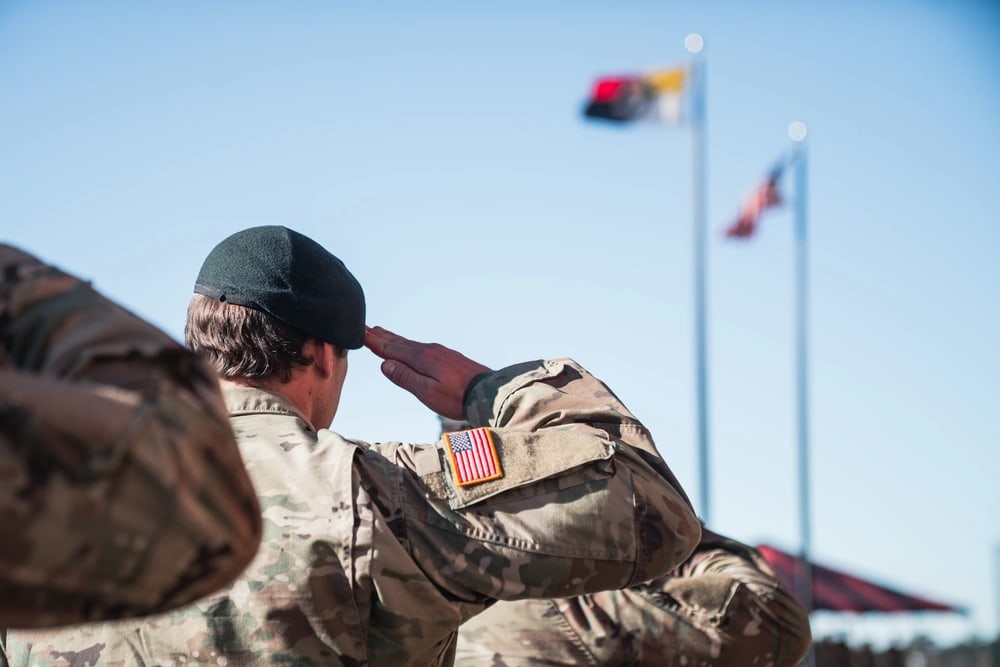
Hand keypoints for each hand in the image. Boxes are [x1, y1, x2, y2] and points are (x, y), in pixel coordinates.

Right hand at [364, 325, 490, 419]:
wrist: (488, 393)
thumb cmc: (457, 397)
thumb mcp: (427, 392)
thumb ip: (406, 378)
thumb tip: (385, 364)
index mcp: (421, 358)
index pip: (391, 349)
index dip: (374, 342)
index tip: (359, 332)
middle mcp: (429, 350)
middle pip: (399, 342)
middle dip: (381, 336)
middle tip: (365, 327)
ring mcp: (439, 352)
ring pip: (410, 343)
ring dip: (394, 338)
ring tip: (382, 332)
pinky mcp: (448, 357)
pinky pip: (420, 347)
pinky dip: (408, 344)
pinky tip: (409, 347)